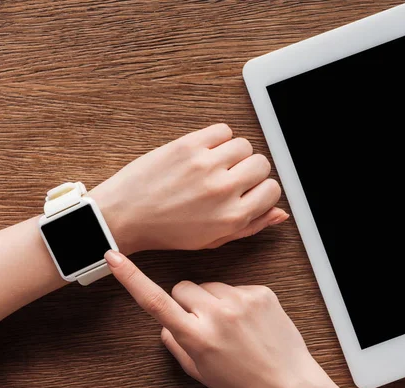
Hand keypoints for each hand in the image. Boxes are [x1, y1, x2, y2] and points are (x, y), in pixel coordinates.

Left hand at [89, 124, 287, 253]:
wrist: (124, 216)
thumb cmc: (166, 231)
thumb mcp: (213, 240)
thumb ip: (250, 227)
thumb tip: (280, 214)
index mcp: (231, 216)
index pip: (272, 190)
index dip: (262, 189)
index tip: (250, 189)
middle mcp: (222, 190)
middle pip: (261, 164)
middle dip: (251, 170)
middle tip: (231, 176)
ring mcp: (205, 165)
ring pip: (244, 145)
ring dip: (234, 153)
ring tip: (216, 164)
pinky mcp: (188, 145)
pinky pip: (223, 130)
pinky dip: (219, 138)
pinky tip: (206, 151)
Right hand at [105, 251, 349, 387]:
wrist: (289, 383)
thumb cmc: (244, 383)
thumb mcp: (200, 371)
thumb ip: (176, 344)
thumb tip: (164, 323)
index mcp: (197, 337)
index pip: (155, 302)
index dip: (130, 278)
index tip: (114, 258)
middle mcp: (218, 314)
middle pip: (182, 287)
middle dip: (186, 302)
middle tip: (201, 323)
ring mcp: (241, 299)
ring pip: (209, 285)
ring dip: (213, 300)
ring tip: (231, 325)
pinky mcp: (261, 291)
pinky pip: (236, 286)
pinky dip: (236, 300)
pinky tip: (248, 320)